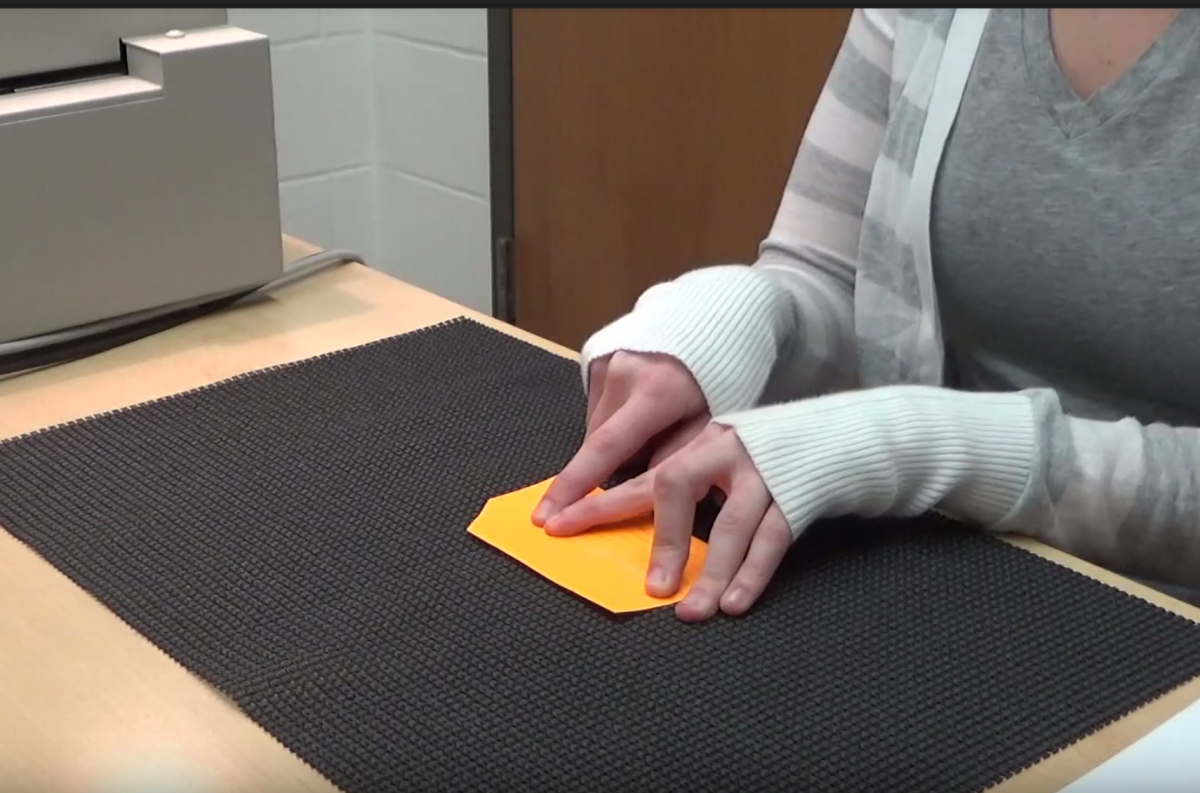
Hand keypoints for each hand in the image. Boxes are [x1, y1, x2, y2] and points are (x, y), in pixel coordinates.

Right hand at [532, 351, 707, 524]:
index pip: (605, 449)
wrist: (713, 318)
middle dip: (611, 465)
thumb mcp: (714, 423)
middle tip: (644, 462)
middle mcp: (623, 371)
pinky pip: (597, 404)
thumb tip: (639, 489)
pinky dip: (613, 420)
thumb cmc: (723, 375)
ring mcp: (608, 360)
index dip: (574, 487)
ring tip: (654, 429)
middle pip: (599, 441)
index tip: (546, 517)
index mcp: (655, 391)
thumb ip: (676, 458)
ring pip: (596, 425)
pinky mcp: (599, 356)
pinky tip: (642, 410)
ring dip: (614, 443)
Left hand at [543, 422, 790, 621]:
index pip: (641, 475)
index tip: (557, 526)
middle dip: (660, 540)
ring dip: (709, 574)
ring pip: (729, 527)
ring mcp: (763, 472)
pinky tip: (733, 604)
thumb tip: (637, 531)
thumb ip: (681, 486)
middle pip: (676, 488)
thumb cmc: (765, 456)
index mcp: (697, 442)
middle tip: (649, 587)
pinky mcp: (796, 496)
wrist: (837, 437)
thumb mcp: (719, 457)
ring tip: (691, 612)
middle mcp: (724, 450)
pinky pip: (771, 540)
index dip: (598, 502)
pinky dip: (751, 575)